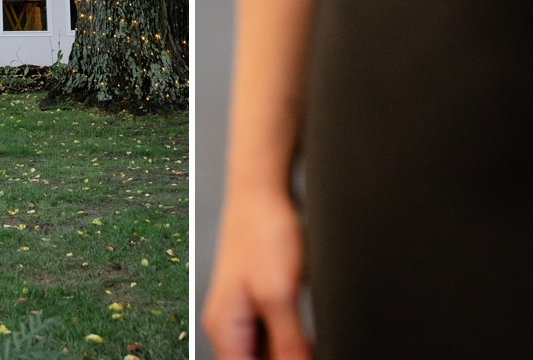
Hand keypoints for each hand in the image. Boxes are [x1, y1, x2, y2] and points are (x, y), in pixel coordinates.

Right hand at [202, 191, 310, 359]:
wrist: (262, 189)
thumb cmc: (260, 229)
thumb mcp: (279, 295)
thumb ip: (289, 344)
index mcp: (224, 329)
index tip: (301, 359)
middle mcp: (228, 324)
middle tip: (307, 348)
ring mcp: (243, 310)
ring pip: (266, 351)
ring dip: (289, 351)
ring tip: (308, 341)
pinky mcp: (258, 298)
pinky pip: (273, 333)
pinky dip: (291, 338)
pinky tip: (308, 334)